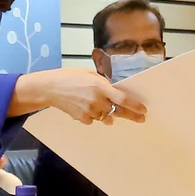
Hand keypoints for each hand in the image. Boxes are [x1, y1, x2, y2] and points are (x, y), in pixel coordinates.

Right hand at [14, 68, 146, 125]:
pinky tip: (84, 106)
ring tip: (98, 105)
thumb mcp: (90, 75)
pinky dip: (93, 115)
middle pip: (118, 111)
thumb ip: (104, 85)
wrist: (51, 88)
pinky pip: (94, 120)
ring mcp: (89, 110)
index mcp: (100, 86)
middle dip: (130, 115)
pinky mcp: (82, 118)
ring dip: (107, 113)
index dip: (134, 106)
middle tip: (140, 119)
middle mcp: (96, 100)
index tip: (143, 110)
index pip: (122, 98)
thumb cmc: (70, 77)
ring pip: (106, 117)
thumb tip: (116, 94)